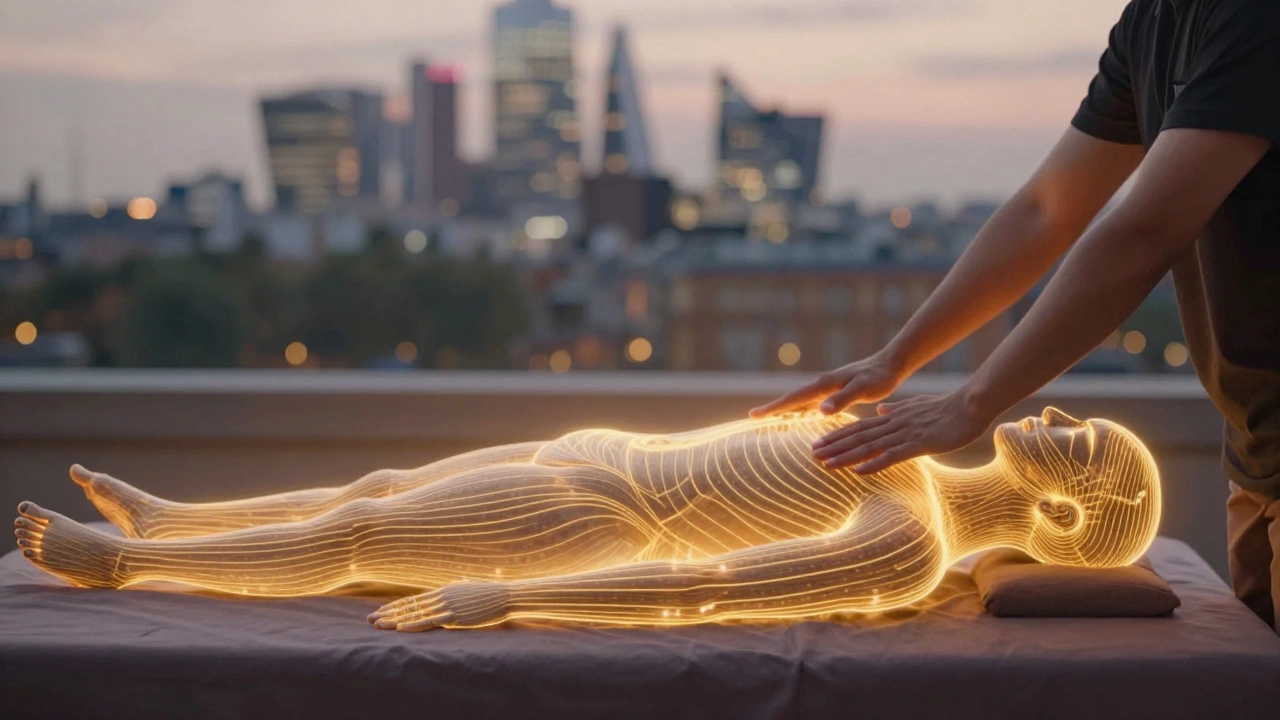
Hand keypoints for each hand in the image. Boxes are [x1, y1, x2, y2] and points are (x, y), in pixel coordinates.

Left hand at [368, 580, 509, 631]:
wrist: (505, 595)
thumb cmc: (490, 595)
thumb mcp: (468, 591)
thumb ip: (457, 592)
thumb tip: (453, 591)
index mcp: (442, 592)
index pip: (413, 600)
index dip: (395, 607)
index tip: (380, 611)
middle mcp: (440, 597)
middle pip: (408, 607)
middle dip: (387, 613)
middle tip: (369, 619)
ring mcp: (446, 606)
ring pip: (414, 614)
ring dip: (394, 621)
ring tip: (377, 625)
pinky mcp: (454, 616)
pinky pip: (429, 621)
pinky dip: (413, 624)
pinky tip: (400, 627)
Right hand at [750, 351, 904, 417]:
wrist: (890, 365)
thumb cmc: (878, 378)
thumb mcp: (862, 389)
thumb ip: (842, 399)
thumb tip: (820, 411)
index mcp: (824, 385)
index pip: (793, 399)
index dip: (774, 408)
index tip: (753, 415)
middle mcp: (821, 385)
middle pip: (792, 398)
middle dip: (773, 408)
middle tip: (753, 417)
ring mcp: (827, 388)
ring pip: (800, 400)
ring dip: (785, 408)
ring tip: (769, 417)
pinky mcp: (834, 391)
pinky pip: (812, 402)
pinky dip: (801, 408)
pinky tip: (800, 416)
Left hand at [810, 391, 992, 473]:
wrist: (970, 405)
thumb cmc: (947, 409)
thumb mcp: (916, 406)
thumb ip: (896, 409)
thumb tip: (881, 409)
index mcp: (892, 417)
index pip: (859, 427)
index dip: (838, 436)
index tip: (819, 443)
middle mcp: (893, 424)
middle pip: (858, 436)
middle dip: (834, 446)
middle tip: (812, 454)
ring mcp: (905, 434)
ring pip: (869, 447)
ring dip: (846, 456)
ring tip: (826, 464)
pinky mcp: (919, 444)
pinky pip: (892, 456)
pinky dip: (874, 464)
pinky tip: (858, 471)